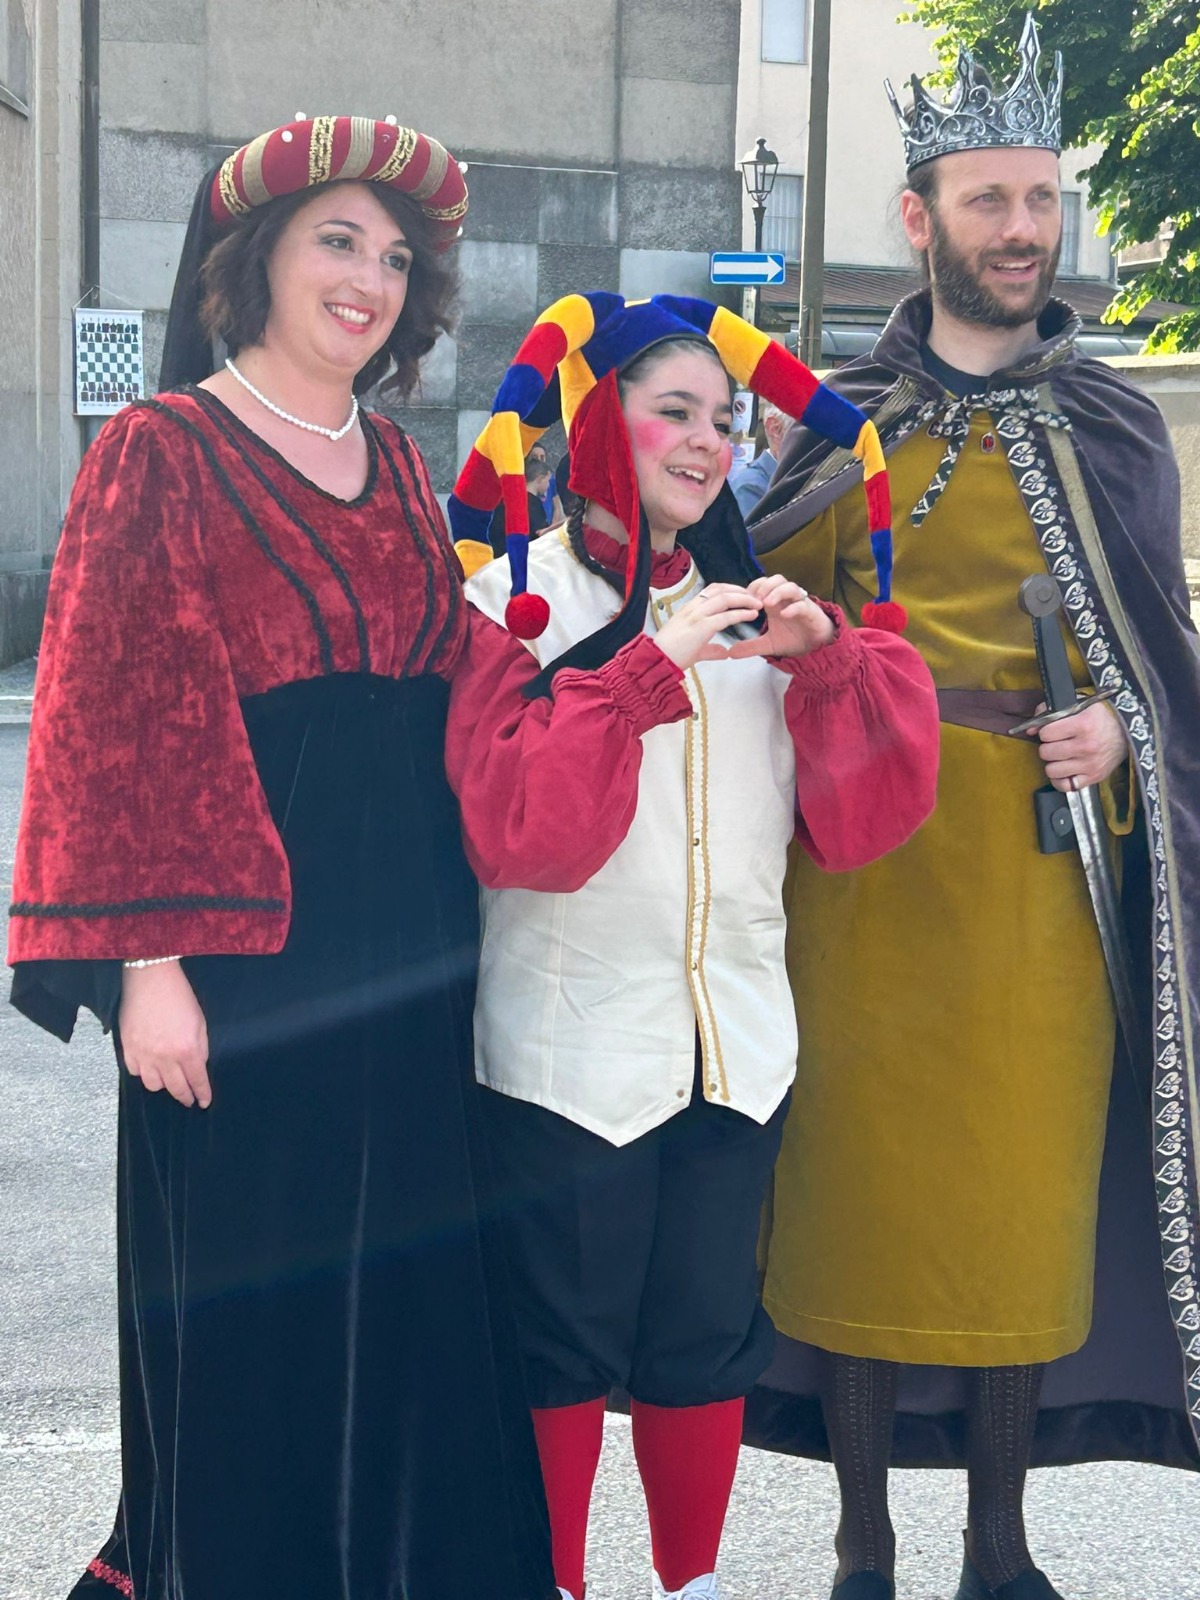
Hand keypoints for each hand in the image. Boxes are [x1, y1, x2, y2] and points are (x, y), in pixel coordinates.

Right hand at [119, 961, 211, 1108]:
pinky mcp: (128, 1048)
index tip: (204, 1102)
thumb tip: (198, 1066)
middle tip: (188, 1100)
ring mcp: (144, 1054)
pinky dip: (143, 1073)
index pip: (197, 1081)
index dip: (202, 1094)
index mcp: (187, 1049)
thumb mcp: (200, 1021)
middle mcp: (165, 1057)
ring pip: (152, 1085)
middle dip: (184, 1097)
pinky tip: (149, 1067)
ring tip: (168, 1080)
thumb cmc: (179, 996)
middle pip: (175, 1088)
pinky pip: (135, 1072)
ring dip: (163, 1085)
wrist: (150, 980)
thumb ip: (200, 1047)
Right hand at [654, 583, 762, 670]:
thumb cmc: (670, 656)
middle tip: (755, 597)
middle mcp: (692, 608)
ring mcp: (696, 616)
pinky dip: (741, 614)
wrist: (656, 661)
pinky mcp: (701, 627)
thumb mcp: (693, 649)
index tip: (742, 595)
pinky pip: (726, 616)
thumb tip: (724, 653)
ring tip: (757, 603)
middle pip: (720, 590)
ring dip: (744, 599)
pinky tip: (752, 615)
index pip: (711, 590)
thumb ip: (710, 649)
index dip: (729, 589)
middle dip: (740, 591)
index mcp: (688, 609)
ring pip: (725, 599)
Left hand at [727, 574, 836, 659]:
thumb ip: (751, 646)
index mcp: (775, 602)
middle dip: (764, 586)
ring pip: (790, 586)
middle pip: (776, 579)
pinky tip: (784, 614)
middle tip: (754, 600)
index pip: (763, 584)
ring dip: (777, 592)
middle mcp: (787, 599)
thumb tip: (731, 652)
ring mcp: (800, 603)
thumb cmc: (795, 639)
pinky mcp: (811, 612)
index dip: (752, 588)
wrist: (817, 647)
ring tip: (767, 604)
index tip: (743, 601)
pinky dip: (793, 607)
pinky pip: (802, 604)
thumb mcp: (769, 644)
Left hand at [1036, 698, 1127, 792]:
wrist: (1128, 732)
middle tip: (1057, 743)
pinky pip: (1064, 786)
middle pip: (1046, 753)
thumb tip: (1030, 729)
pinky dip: (1060, 779)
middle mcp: (1086, 746)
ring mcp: (1090, 764)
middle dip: (1048, 747)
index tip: (1052, 730)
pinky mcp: (1093, 778)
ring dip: (1053, 763)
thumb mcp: (1079, 704)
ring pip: (1051, 770)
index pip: (1046, 733)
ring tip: (1062, 756)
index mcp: (1083, 724)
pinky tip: (1065, 770)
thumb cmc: (1100, 717)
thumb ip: (1050, 711)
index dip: (1046, 731)